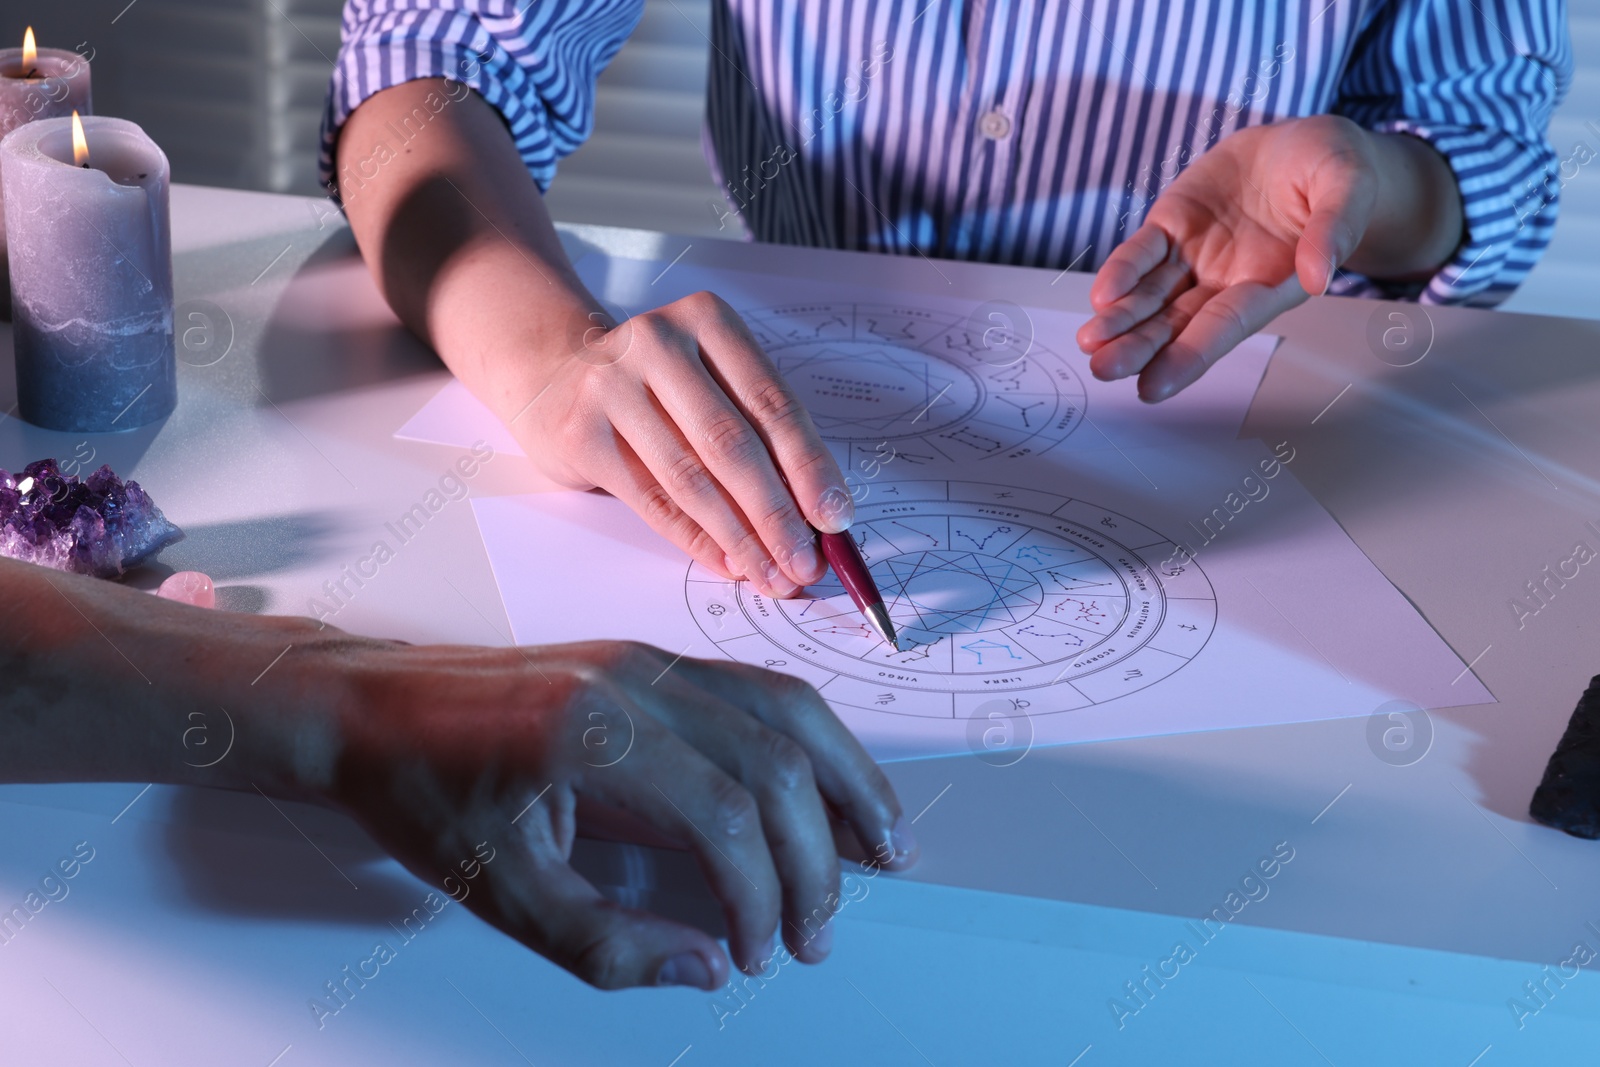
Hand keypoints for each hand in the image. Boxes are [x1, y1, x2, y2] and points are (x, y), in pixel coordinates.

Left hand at [324, 637, 916, 989]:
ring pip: (785, 708)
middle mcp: (635, 682)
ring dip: (846, 777)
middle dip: (817, 853)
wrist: (374, 710)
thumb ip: (607, 944)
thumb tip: (707, 965)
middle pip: (772, 760)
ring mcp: (649, 661)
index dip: (761, 891)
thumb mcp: (500, 892)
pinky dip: (810, 738)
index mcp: (593, 734)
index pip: (723, 811)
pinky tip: (833, 780)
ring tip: (886, 841)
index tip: (763, 949)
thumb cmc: (425, 792)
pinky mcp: (653, 660)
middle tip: (825, 926)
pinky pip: (758, 689)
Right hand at [519, 292, 853, 597]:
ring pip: (691, 478)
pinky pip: (652, 500)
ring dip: (740, 538)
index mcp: (707, 321)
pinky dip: (696, 539)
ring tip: (772, 574)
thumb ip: (761, 435)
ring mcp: (612, 386)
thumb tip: (817, 516)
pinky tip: (728, 564)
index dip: (809, 467)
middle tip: (805, 562)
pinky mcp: (581, 433)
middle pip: (732, 443)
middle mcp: (657, 344)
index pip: (772, 403)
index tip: (836, 518)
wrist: (555, 378)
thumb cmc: (657, 387)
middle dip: (776, 513)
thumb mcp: (711, 383)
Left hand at [1076, 115, 1461, 400]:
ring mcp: (1196, 256)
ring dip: (1121, 320)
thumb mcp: (1349, 188)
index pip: (1225, 325)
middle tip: (1103, 369)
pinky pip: (1142, 253)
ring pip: (1152, 297)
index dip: (1189, 356)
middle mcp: (1227, 280)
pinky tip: (1100, 295)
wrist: (1304, 145)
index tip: (1153, 386)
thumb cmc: (1336, 173)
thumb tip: (1319, 276)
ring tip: (1089, 342)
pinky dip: (1121, 272)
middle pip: (1178, 323)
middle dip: (1140, 348)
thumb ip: (1333, 228)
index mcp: (1272, 284)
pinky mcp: (1173, 225)